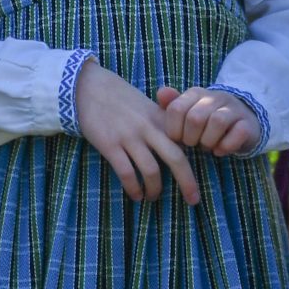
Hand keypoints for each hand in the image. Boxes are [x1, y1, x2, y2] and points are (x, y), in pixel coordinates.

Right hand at [72, 60, 199, 204]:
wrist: (90, 88)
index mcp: (161, 118)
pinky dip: (133, 188)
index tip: (198, 177)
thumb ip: (164, 123)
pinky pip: (126, 173)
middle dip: (187, 182)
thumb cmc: (121, 100)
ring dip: (155, 189)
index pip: (186, 143)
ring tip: (152, 197)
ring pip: (151, 170)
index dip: (195, 159)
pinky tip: (135, 195)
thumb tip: (180, 146)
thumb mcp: (148, 106)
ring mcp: (129, 137)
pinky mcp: (110, 145)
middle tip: (193, 200)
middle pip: (176, 158)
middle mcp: (148, 128)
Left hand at [154, 84, 261, 155]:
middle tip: (193, 144)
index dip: (173, 129)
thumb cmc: (206, 119)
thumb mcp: (187, 112)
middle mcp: (216, 97)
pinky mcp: (248, 124)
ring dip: (208, 141)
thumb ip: (172, 104)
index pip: (176, 109)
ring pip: (217, 122)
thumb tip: (161, 92)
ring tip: (207, 147)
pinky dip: (226, 146)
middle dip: (190, 138)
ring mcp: (234, 109)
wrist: (241, 121)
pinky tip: (219, 150)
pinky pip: (238, 133)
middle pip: (195, 117)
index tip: (178, 138)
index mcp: (197, 94)